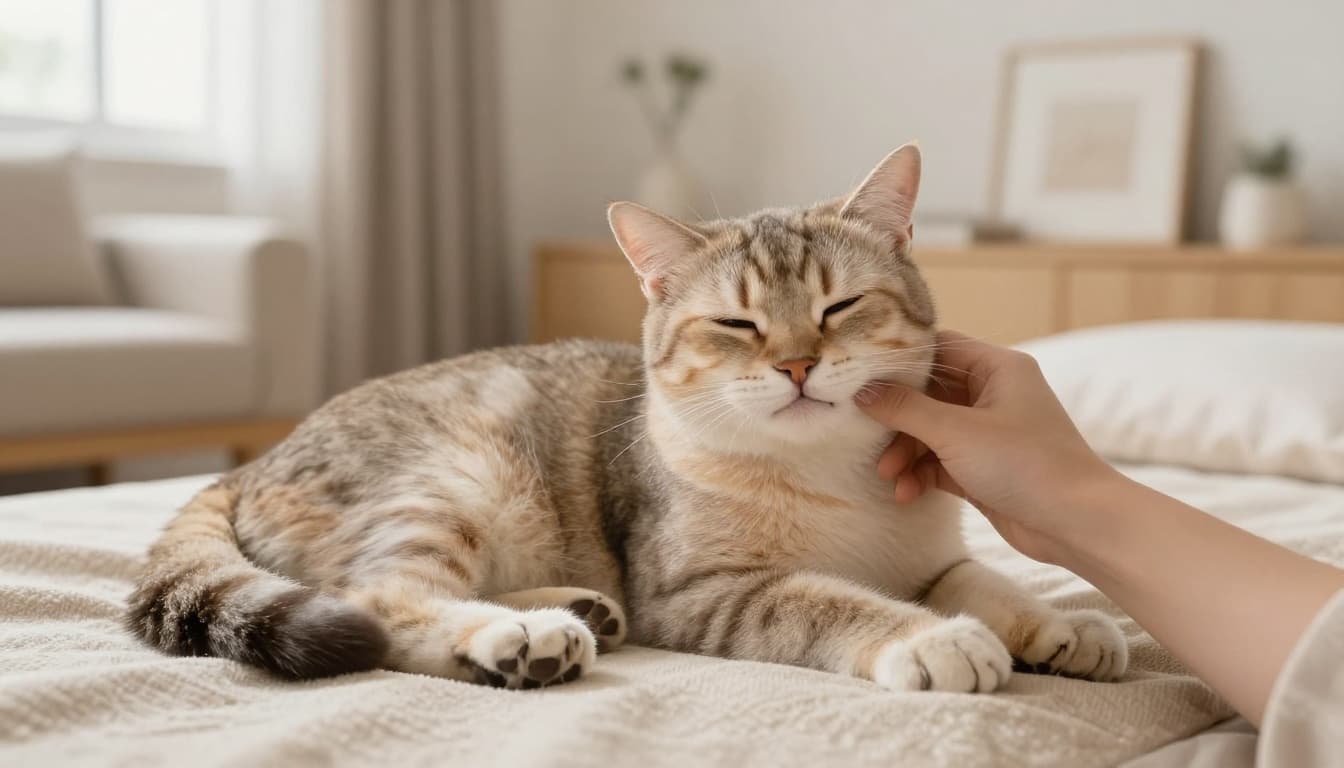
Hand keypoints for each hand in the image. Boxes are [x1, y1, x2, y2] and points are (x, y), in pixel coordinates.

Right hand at [855, 331, 1118, 562]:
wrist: (1077, 524)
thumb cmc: (1027, 464)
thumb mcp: (956, 432)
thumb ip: (904, 408)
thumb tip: (862, 391)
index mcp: (998, 367)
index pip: (938, 347)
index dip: (899, 359)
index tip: (860, 373)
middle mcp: (995, 394)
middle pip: (929, 392)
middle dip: (897, 417)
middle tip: (867, 434)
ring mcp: (990, 432)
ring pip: (931, 430)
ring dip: (906, 451)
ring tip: (888, 474)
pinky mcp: (985, 468)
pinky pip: (941, 461)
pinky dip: (921, 473)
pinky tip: (906, 492)